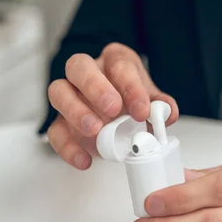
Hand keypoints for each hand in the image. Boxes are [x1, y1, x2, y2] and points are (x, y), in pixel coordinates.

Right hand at [47, 43, 177, 168]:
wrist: (119, 122)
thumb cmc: (132, 103)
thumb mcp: (149, 102)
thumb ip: (160, 105)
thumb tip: (167, 113)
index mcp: (114, 62)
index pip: (119, 65)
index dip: (131, 86)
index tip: (142, 110)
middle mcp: (87, 73)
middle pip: (78, 66)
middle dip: (95, 86)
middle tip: (113, 109)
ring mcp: (69, 96)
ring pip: (58, 91)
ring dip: (76, 111)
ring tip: (96, 131)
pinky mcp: (60, 122)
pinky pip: (54, 131)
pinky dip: (67, 147)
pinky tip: (84, 159)